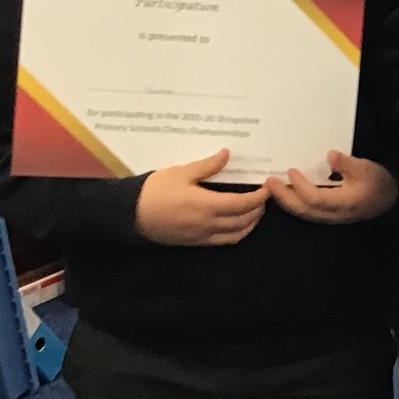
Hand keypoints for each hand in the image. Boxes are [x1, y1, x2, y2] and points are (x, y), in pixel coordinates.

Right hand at [135, 149, 269, 245]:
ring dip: (251, 223)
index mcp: (206, 205)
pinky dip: (237, 233)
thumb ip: (207, 166)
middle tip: (264, 196)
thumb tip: (227, 155)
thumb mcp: (180, 173)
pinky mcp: (196, 243)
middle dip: (258, 209)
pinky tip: (238, 223)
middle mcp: (208, 224)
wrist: (131, 215)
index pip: (242, 204)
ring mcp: (203, 236)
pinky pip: (224, 241)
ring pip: (236, 234)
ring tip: (256, 210)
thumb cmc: (155, 191)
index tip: (267, 187)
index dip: (259, 197)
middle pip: (244, 220)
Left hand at [267, 151, 398, 224]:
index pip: (315, 198)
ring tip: (273, 186)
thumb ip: (348, 163)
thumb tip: (330, 155)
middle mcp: (333, 213)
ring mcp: (329, 216)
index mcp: (343, 202)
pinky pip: (306, 211)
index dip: (301, 186)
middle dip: (284, 197)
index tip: (291, 171)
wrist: (387, 200)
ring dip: (286, 201)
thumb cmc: (377, 183)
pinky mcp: (327, 215)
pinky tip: (287, 192)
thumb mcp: (367, 168)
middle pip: (304, 209)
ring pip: (303, 212)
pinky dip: (294, 202)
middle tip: (269, 182)